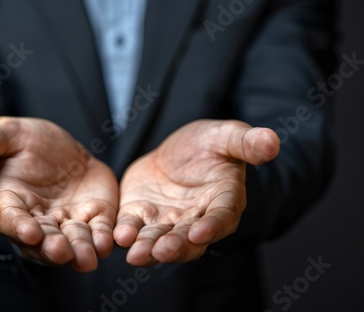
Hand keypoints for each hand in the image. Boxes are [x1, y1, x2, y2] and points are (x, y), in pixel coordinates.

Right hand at [0, 117, 117, 271]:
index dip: (18, 226)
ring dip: (78, 251)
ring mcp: (64, 222)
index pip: (11, 218)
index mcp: (9, 202)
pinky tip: (108, 242)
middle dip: (51, 247)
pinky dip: (101, 239)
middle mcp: (35, 219)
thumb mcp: (7, 134)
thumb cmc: (26, 141)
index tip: (29, 231)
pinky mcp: (91, 218)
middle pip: (42, 240)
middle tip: (61, 252)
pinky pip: (97, 232)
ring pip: (71, 241)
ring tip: (88, 258)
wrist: (62, 148)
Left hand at [113, 120, 279, 265]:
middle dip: (176, 246)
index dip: (212, 227)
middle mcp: (196, 219)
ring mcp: (167, 221)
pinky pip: (134, 227)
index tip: (201, 233)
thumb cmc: (208, 144)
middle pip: (188, 239)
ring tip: (136, 254)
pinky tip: (118, 236)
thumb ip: (246, 142)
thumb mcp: (226, 136)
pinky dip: (127, 233)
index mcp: (223, 202)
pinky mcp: (141, 215)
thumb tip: (273, 141)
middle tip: (163, 251)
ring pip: (159, 240)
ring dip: (149, 248)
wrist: (176, 150)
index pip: (221, 218)